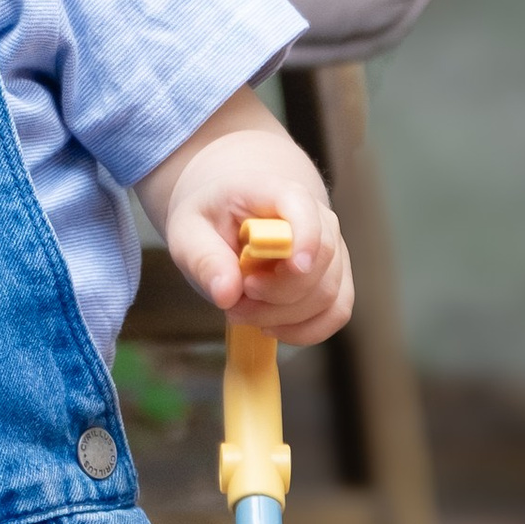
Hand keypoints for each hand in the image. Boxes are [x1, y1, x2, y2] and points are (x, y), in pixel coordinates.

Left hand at [139, 96, 351, 346]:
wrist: (229, 220)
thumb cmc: (211, 222)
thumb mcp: (188, 232)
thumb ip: (204, 259)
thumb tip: (226, 293)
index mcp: (276, 192)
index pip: (304, 209)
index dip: (306, 239)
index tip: (293, 267)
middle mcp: (317, 218)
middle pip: (320, 261)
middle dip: (276, 294)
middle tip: (234, 303)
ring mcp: (333, 250)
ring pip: (327, 293)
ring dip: (282, 316)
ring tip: (242, 311)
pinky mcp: (336, 280)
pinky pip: (336, 313)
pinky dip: (305, 331)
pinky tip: (272, 327)